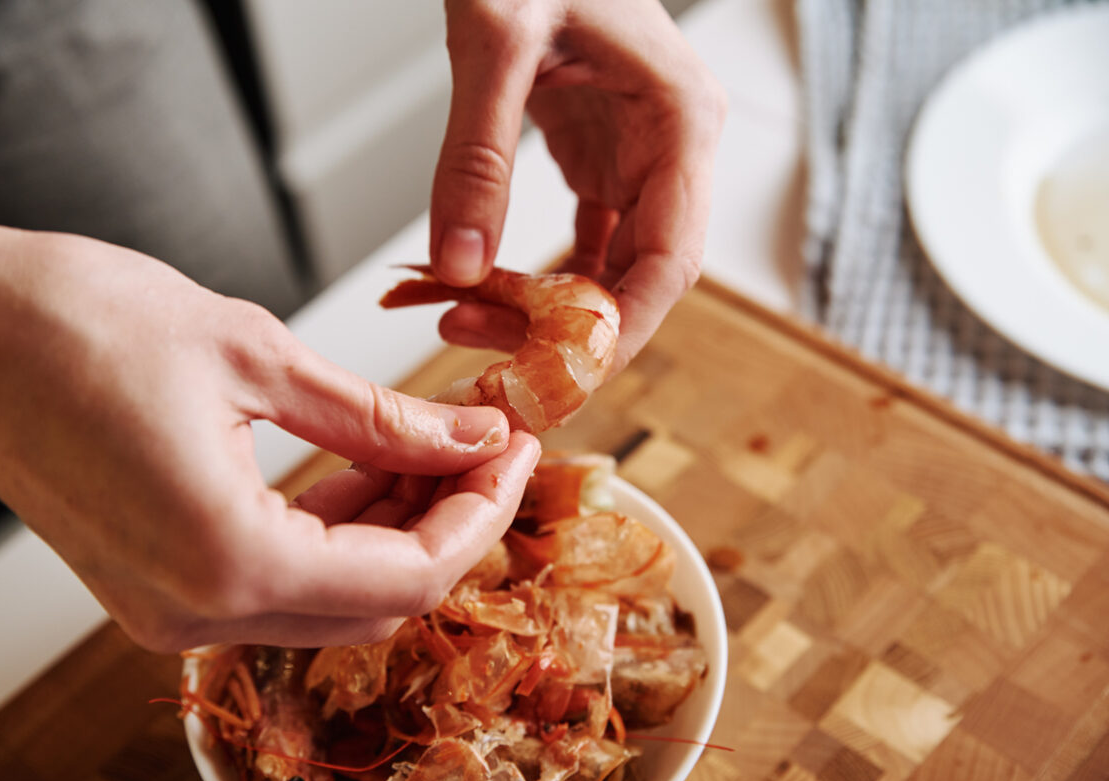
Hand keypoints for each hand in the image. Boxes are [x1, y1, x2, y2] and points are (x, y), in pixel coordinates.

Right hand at [0, 203, 540, 650]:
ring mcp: (169, 608)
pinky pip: (277, 577)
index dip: (482, 513)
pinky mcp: (155, 583)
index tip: (517, 452)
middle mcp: (195, 610)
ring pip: (331, 595)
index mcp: (226, 560)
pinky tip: (368, 464)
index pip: (408, 575)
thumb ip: (377, 418)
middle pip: (376, 600)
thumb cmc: (73, 320)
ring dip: (395, 526)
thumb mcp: (256, 355)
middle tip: (486, 445)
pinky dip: (335, 530)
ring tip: (436, 443)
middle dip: (448, 524)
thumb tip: (466, 440)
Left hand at [430, 0, 725, 371]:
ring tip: (471, 330)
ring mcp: (643, 155)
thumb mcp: (495, 41)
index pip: (672, 261)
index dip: (621, 332)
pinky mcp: (605, 157)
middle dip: (573, 336)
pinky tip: (489, 298)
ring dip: (549, 314)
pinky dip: (540, 279)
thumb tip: (458, 266)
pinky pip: (588, 243)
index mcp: (681, 119)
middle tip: (496, 367)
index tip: (561, 379)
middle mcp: (676, 146)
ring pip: (614, 269)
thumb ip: (476, 156)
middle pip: (644, 279)